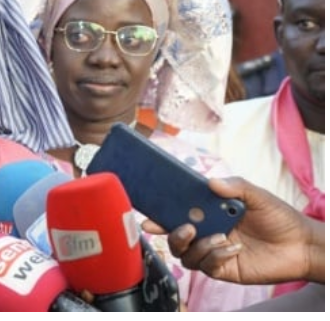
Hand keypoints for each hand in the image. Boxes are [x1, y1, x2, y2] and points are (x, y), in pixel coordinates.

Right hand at [141, 177, 320, 284]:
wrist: (300, 245)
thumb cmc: (278, 218)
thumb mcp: (257, 196)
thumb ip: (235, 186)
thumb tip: (211, 181)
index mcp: (208, 213)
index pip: (178, 213)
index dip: (160, 214)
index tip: (150, 215)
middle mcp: (206, 232)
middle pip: (174, 237)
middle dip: (172, 234)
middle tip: (187, 229)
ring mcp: (212, 251)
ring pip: (186, 255)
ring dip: (199, 246)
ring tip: (221, 237)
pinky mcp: (222, 269)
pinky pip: (206, 266)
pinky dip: (216, 256)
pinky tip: (233, 249)